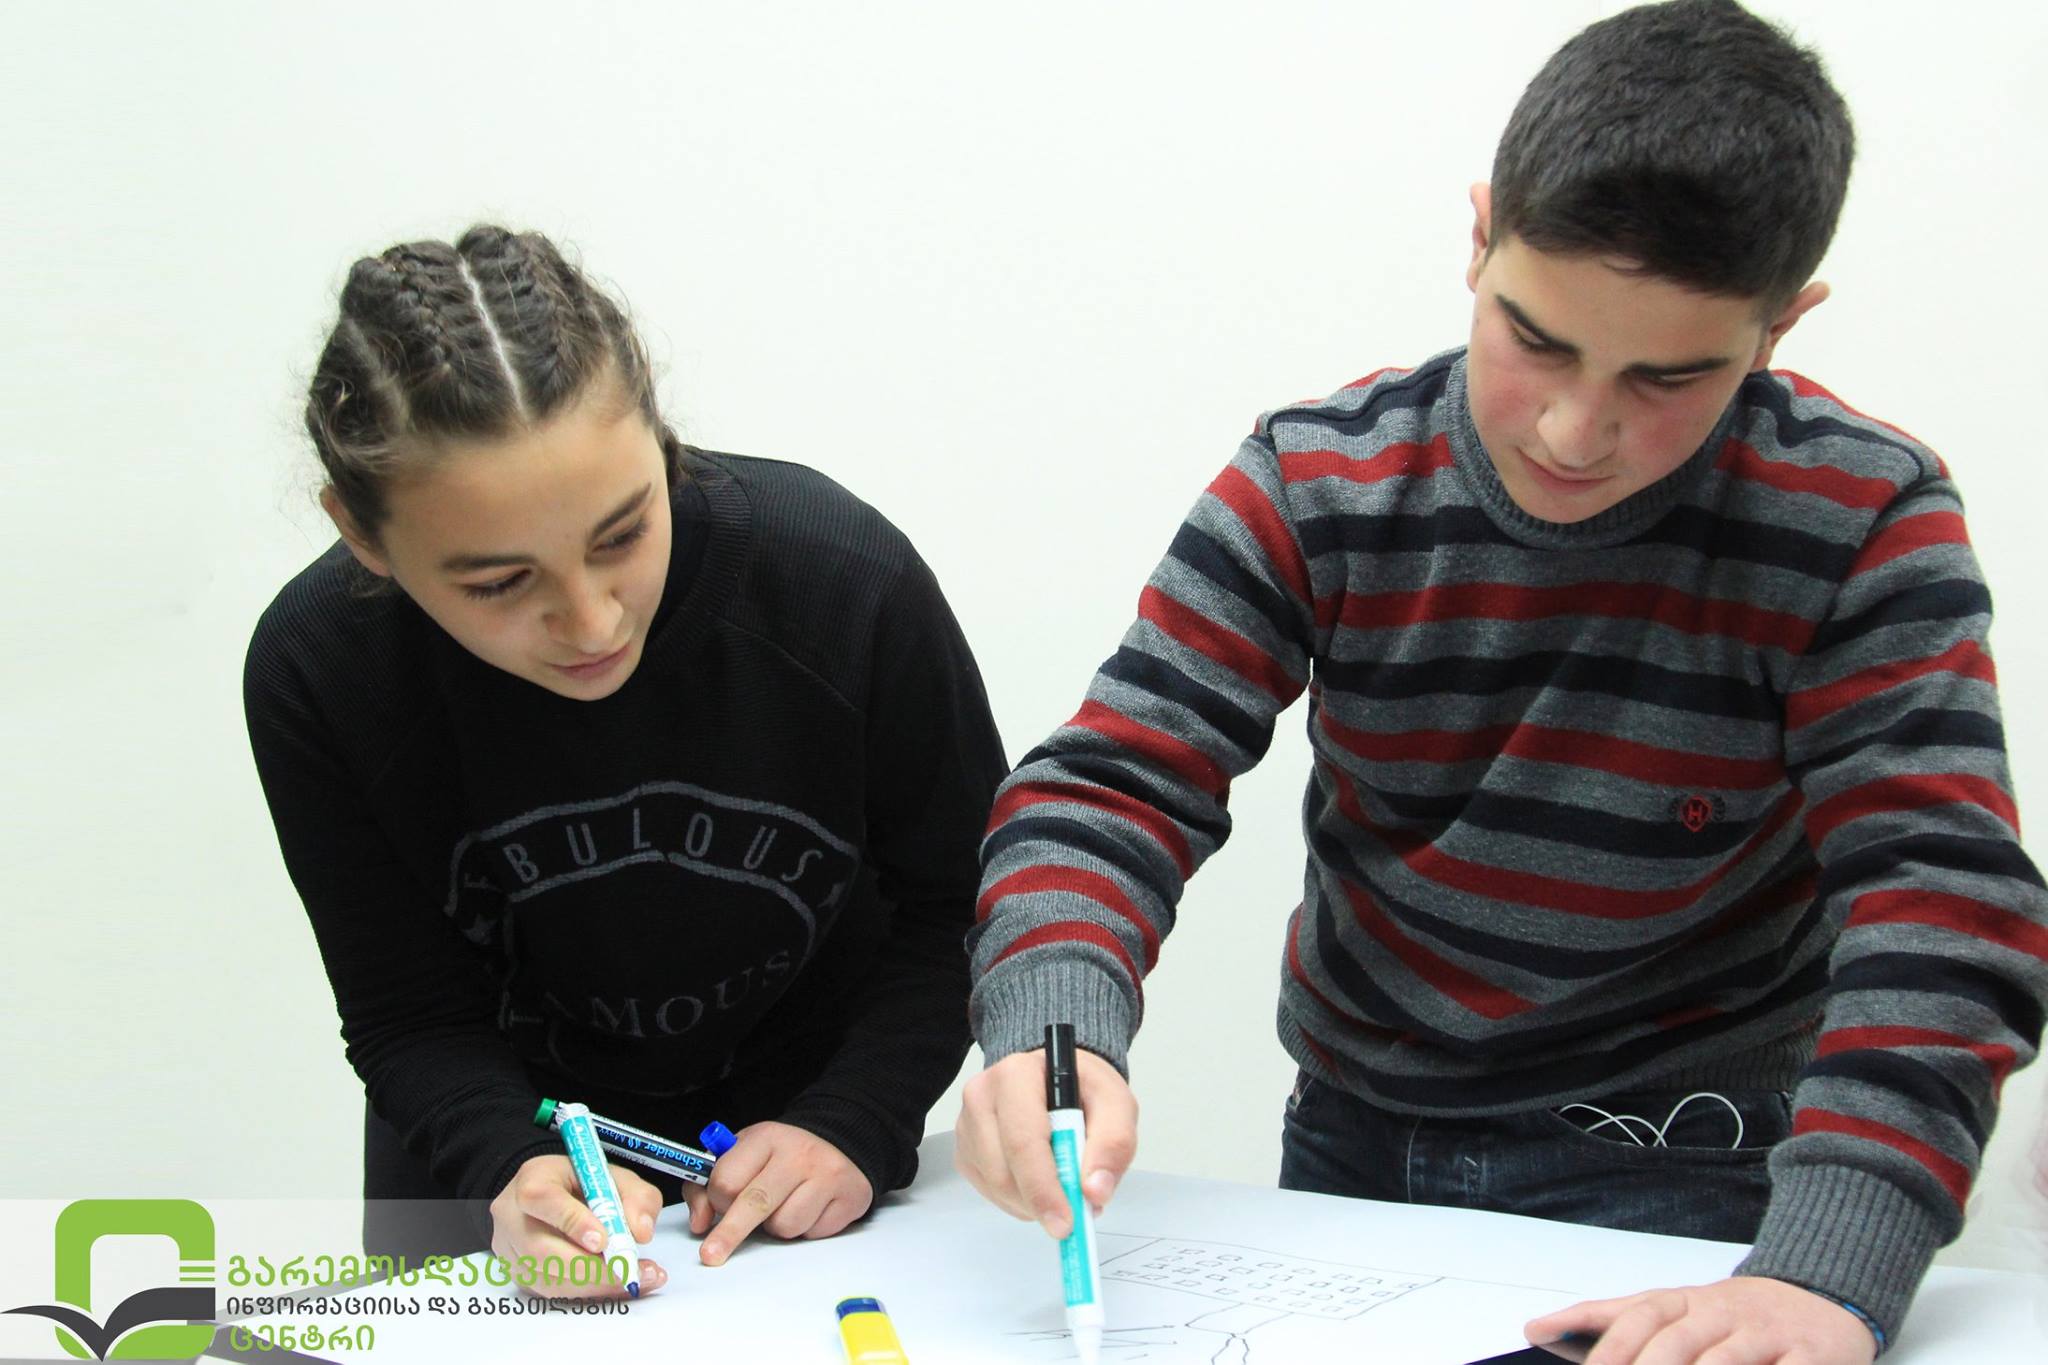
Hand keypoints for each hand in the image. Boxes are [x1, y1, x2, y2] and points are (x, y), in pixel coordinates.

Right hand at [487, 1154, 665, 1296]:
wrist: (555, 1195)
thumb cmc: (582, 1184)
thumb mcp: (616, 1176)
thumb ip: (635, 1196)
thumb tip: (640, 1232)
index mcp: (533, 1178)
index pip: (543, 1199)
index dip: (574, 1223)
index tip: (603, 1241)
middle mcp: (512, 1215)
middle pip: (541, 1249)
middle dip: (591, 1267)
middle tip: (631, 1271)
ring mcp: (511, 1248)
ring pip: (547, 1278)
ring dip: (595, 1285)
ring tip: (636, 1278)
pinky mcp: (520, 1274)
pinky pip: (552, 1291)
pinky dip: (589, 1292)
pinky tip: (618, 1285)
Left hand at [684, 1121, 872, 1265]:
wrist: (838, 1144)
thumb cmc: (780, 1157)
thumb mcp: (741, 1156)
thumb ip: (707, 1187)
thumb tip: (700, 1224)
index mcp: (766, 1137)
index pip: (727, 1180)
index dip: (718, 1200)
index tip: (719, 1207)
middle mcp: (799, 1153)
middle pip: (756, 1203)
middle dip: (730, 1234)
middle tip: (712, 1255)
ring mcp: (828, 1175)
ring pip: (786, 1226)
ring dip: (778, 1226)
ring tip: (785, 1206)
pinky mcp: (850, 1197)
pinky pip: (813, 1233)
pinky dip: (806, 1229)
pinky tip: (810, 1207)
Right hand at [954, 1045, 1136, 1238]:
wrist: (1059, 1081)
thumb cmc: (1085, 1090)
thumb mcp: (1116, 1104)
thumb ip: (1114, 1143)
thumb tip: (1095, 1191)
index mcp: (1016, 1075)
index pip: (1022, 1141)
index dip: (1043, 1188)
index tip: (1066, 1222)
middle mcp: (982, 1096)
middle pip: (1003, 1170)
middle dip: (1040, 1203)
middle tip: (1073, 1219)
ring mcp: (968, 1125)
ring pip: (996, 1187)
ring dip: (1032, 1204)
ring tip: (1063, 1188)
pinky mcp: (966, 1150)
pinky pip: (990, 1192)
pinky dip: (1020, 1201)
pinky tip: (1040, 1183)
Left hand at [1527, 1276, 1877, 1363]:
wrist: (1822, 1293)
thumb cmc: (1734, 1313)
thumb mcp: (1672, 1306)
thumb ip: (1610, 1318)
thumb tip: (1537, 1329)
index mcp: (1686, 1299)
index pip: (1641, 1316)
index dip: (1612, 1344)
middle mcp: (1722, 1312)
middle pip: (1677, 1342)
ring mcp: (1767, 1334)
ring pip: (1725, 1360)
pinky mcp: (1811, 1355)